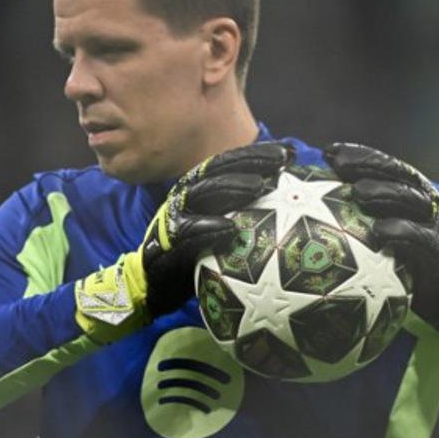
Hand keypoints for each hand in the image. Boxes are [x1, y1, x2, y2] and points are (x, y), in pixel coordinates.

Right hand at [75, 141, 289, 342]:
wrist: (152, 284)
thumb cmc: (192, 254)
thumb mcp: (217, 229)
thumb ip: (241, 212)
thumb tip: (282, 201)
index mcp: (198, 189)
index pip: (227, 164)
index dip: (255, 155)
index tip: (287, 152)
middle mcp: (185, 197)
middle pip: (217, 171)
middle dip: (248, 162)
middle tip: (278, 161)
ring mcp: (174, 218)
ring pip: (202, 194)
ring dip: (230, 187)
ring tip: (257, 185)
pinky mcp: (167, 243)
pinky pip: (188, 232)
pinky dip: (209, 228)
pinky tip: (230, 228)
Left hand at [323, 142, 438, 348]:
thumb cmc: (401, 260)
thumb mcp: (378, 234)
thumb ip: (355, 215)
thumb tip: (309, 203)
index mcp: (409, 191)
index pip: (384, 166)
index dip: (359, 155)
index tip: (328, 152)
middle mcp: (424, 201)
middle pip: (398, 175)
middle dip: (370, 166)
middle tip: (342, 166)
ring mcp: (435, 223)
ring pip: (412, 200)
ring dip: (385, 193)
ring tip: (358, 193)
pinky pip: (421, 239)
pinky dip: (401, 233)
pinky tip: (379, 232)